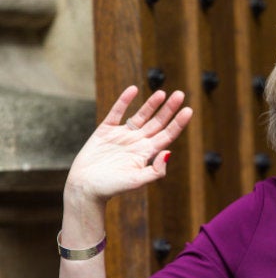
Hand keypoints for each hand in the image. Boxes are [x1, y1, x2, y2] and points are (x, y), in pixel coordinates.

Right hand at [65, 85, 192, 201]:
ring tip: (162, 92)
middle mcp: (137, 142)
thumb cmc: (111, 187)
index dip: (178, 123)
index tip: (189, 110)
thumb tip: (168, 153)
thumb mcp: (136, 181)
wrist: (85, 188)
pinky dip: (124, 101)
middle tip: (180, 94)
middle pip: (158, 122)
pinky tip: (133, 89)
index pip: (167, 135)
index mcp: (146, 153)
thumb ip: (154, 170)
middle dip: (169, 109)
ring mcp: (122, 135)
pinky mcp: (105, 131)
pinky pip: (116, 112)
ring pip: (141, 116)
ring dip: (152, 104)